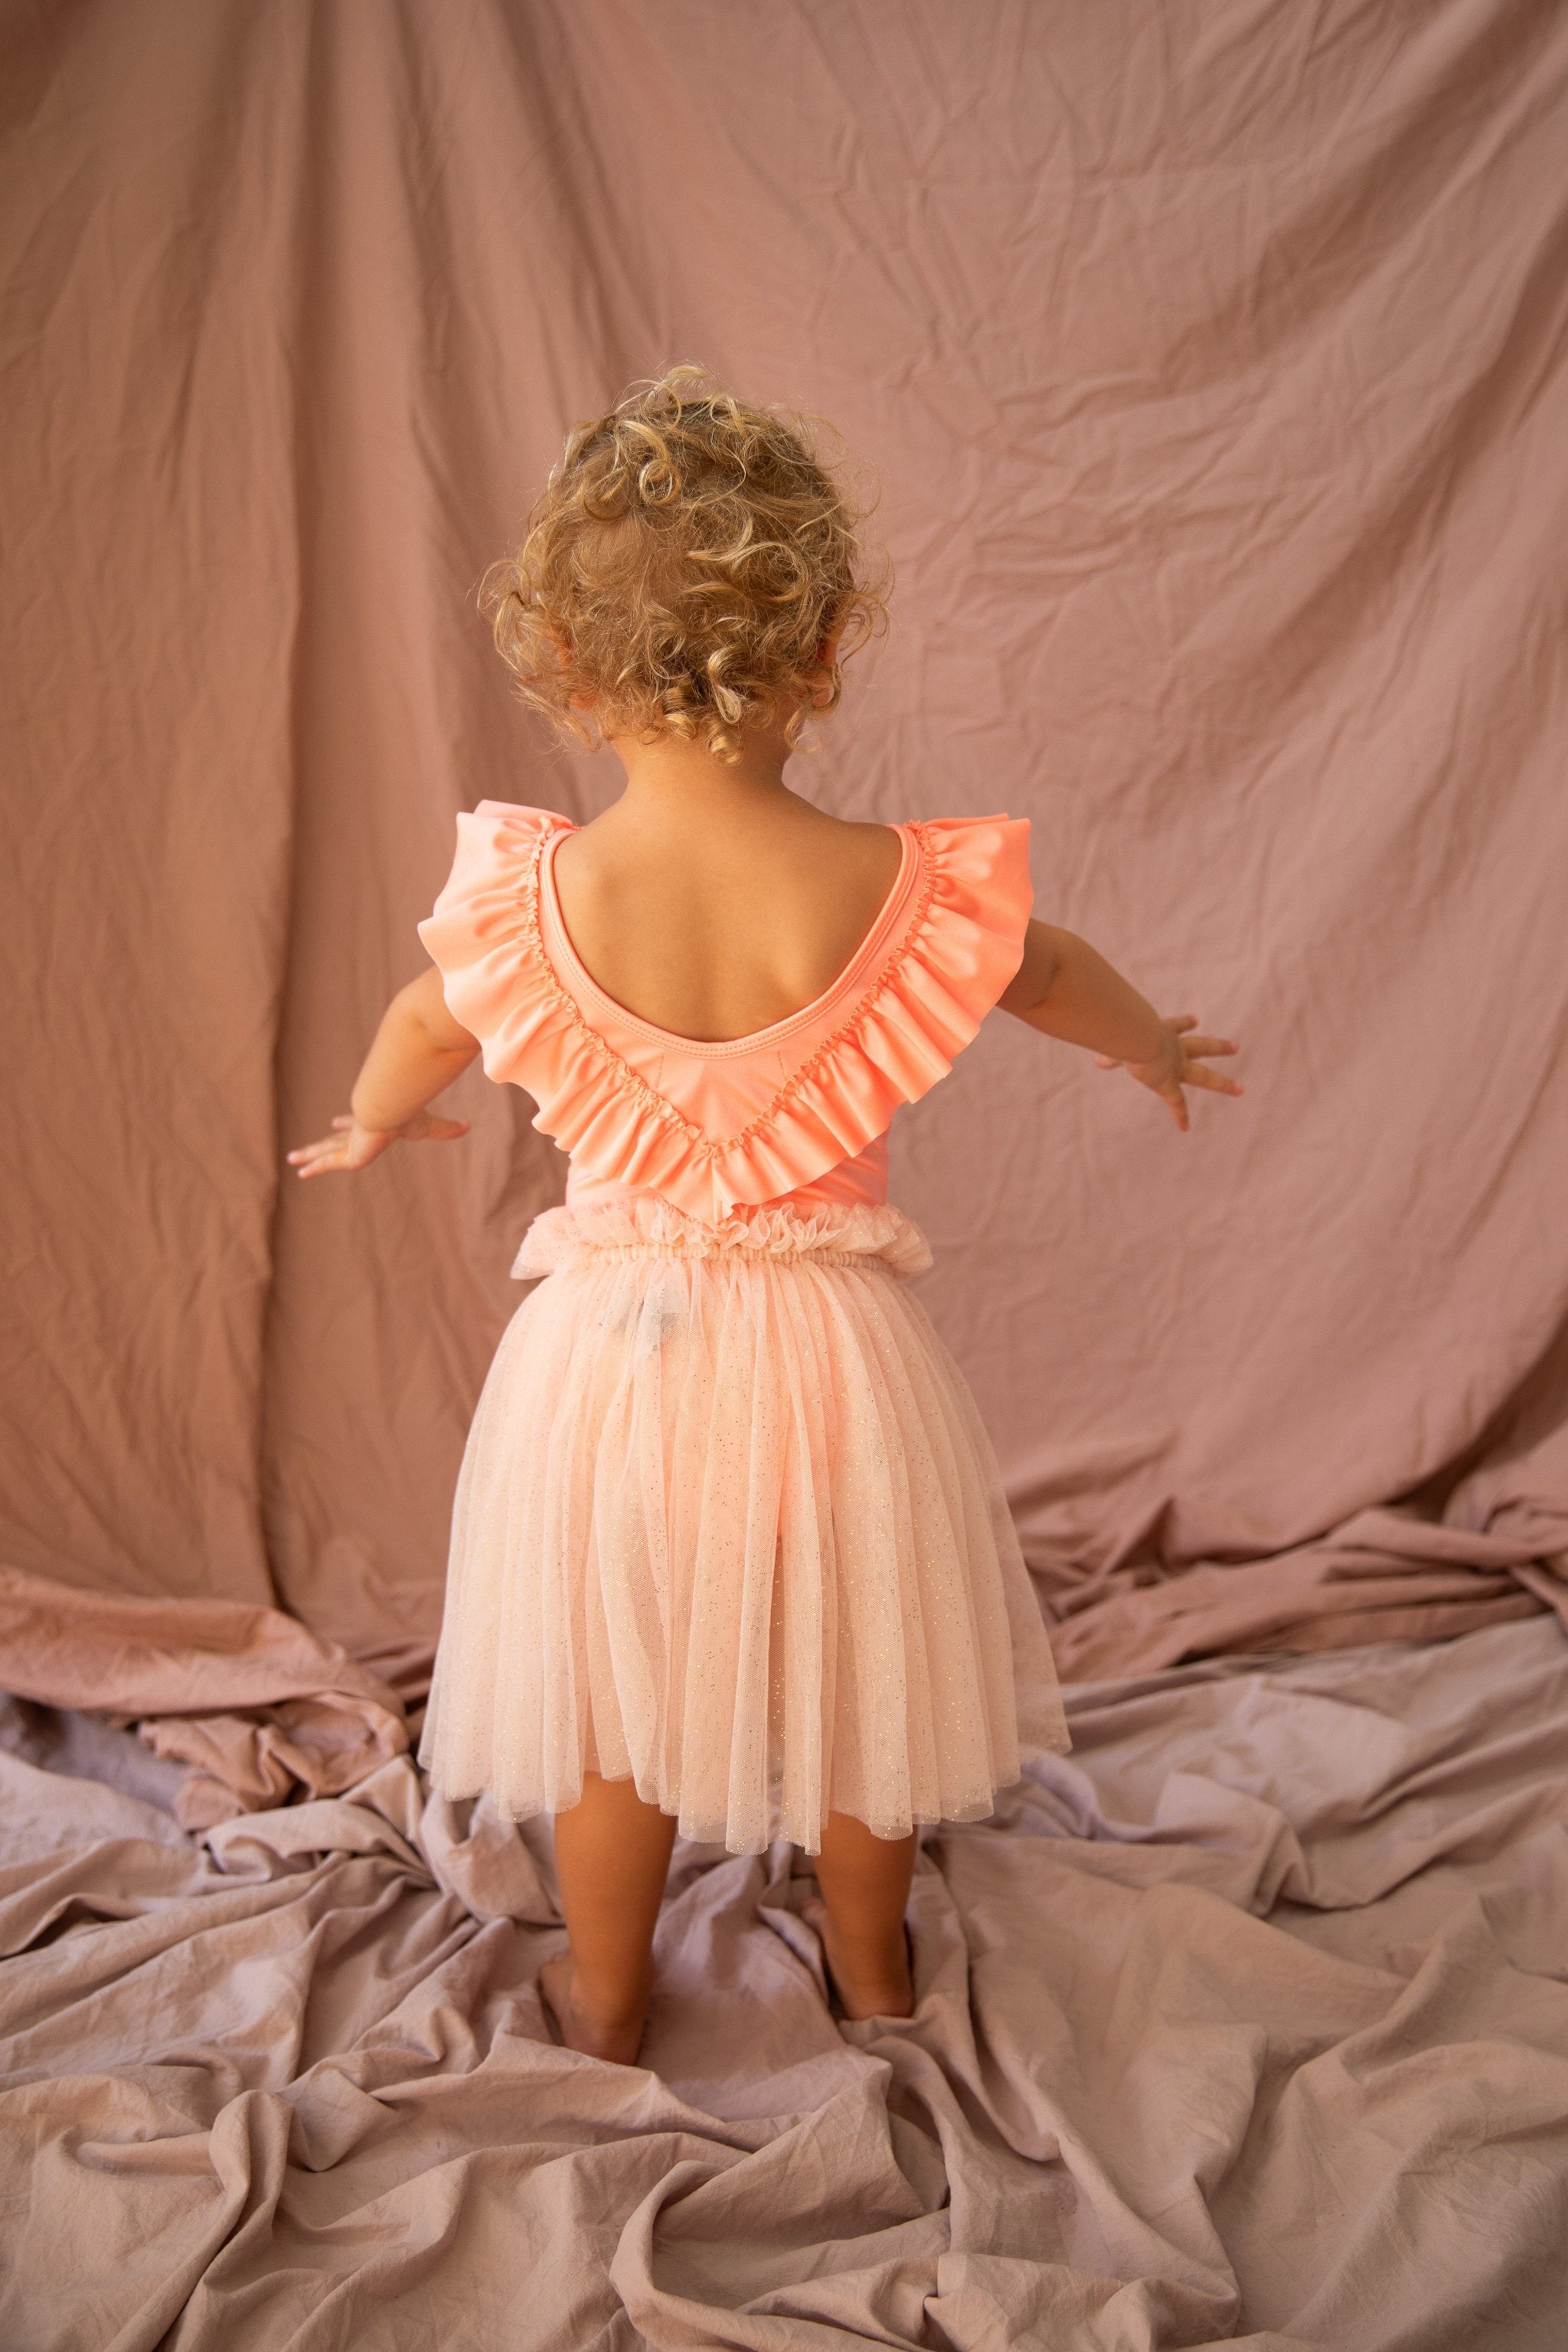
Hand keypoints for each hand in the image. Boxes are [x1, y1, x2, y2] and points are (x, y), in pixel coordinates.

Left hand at [285, 1108, 469, 1178]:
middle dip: (323, 1142)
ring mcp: (351, 1141)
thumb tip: (469, 1126)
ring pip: (326, 1150)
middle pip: (336, 1139)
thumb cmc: (409, 1116)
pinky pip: (327, 1162)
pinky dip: (314, 1166)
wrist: (392, 1109)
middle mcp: (358, 1130)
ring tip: (291, 1160)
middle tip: (305, 1147)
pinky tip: (299, 1173)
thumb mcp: (430, 1128)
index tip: (334, 1121)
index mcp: (372, 1123)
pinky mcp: (348, 1153)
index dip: (345, 1124)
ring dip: (309, 1155)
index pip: (355, 1124)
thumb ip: (446, 1129)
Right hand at [1094, 1015, 1241, 1132]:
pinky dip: (1179, 1116)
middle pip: (1202, 1046)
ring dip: (1223, 1083)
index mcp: (1162, 1031)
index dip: (1184, 1022)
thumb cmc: (1124, 1030)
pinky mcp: (1168, 1084)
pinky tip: (1184, 1128)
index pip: (1176, 1025)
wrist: (1136, 1036)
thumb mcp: (1115, 1039)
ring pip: (1205, 1076)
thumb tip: (1099, 1059)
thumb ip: (1109, 1052)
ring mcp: (1176, 1066)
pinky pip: (1176, 1103)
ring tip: (1241, 1089)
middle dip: (1218, 1047)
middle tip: (1236, 1047)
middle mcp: (1174, 1048)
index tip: (1196, 1019)